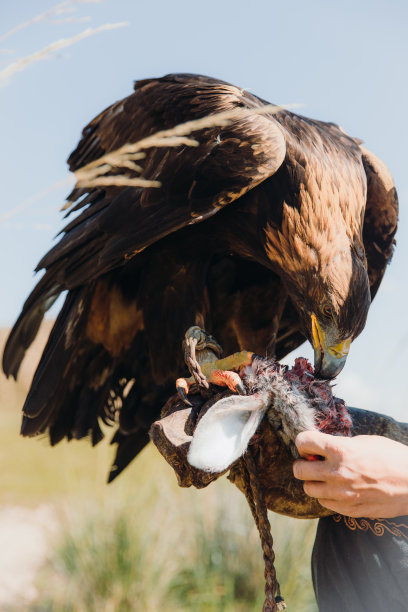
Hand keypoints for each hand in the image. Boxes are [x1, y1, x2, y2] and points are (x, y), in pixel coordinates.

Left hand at [293, 431, 407, 517]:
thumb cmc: (392, 456)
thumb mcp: (365, 441)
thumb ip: (340, 444)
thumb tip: (321, 448)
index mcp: (340, 450)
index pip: (303, 441)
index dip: (303, 442)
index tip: (308, 445)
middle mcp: (337, 473)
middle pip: (299, 470)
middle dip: (303, 464)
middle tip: (313, 462)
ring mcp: (342, 494)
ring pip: (308, 489)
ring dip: (314, 481)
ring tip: (326, 477)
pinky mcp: (350, 510)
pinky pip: (324, 503)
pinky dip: (327, 496)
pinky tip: (338, 489)